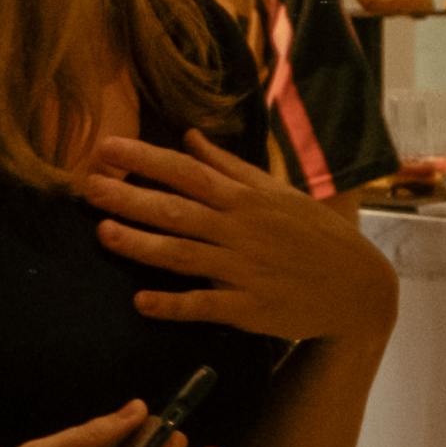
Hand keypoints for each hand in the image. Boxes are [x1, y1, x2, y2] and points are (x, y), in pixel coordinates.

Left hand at [82, 133, 399, 345]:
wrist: (358, 288)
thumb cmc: (314, 234)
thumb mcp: (277, 192)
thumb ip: (229, 166)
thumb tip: (188, 136)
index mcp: (246, 198)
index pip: (187, 171)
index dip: (144, 159)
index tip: (106, 147)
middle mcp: (240, 230)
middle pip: (177, 209)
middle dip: (130, 196)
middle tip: (87, 186)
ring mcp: (244, 270)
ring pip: (184, 254)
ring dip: (142, 245)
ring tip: (103, 234)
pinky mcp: (249, 309)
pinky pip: (205, 306)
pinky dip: (173, 304)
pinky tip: (141, 302)